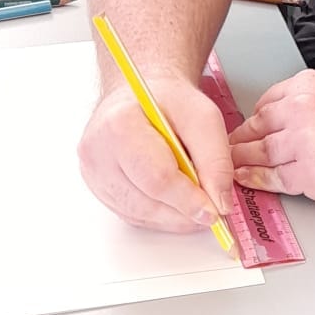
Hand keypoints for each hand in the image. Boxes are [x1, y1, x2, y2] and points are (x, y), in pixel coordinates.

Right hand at [78, 76, 234, 232]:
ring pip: (141, 214)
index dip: (189, 200)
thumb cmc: (168, 101)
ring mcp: (94, 174)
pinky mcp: (99, 189)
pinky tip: (175, 202)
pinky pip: (133, 216)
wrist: (141, 97)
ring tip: (195, 203)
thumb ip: (216, 159)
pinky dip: (160, 216)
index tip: (214, 211)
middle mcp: (98, 152)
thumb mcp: (204, 116)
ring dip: (174, 217)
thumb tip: (219, 202)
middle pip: (147, 201)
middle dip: (184, 212)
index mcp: (120, 125)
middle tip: (211, 211)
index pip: (156, 177)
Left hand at [228, 69, 314, 207]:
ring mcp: (303, 144)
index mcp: (309, 86)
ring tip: (231, 166)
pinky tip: (246, 179)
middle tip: (229, 149)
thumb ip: (309, 101)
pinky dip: (255, 180)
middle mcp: (302, 111)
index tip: (247, 128)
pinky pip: (272, 178)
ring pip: (259, 152)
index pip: (266, 101)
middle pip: (257, 126)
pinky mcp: (307, 174)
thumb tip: (280, 114)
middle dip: (241, 140)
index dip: (254, 118)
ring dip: (241, 161)